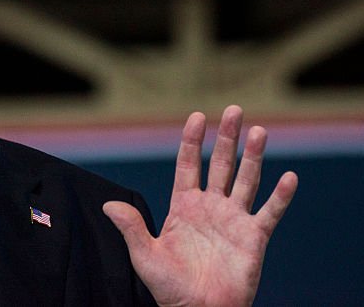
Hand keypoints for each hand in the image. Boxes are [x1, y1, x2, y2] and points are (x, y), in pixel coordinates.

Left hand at [103, 105, 297, 306]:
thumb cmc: (169, 287)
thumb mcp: (144, 255)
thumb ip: (131, 227)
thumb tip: (108, 204)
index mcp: (183, 206)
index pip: (189, 164)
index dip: (193, 140)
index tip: (197, 116)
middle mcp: (210, 207)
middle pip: (221, 164)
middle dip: (227, 137)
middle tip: (234, 109)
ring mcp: (233, 220)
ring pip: (246, 180)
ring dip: (254, 156)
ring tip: (260, 131)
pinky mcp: (253, 238)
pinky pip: (269, 213)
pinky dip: (280, 196)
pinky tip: (289, 177)